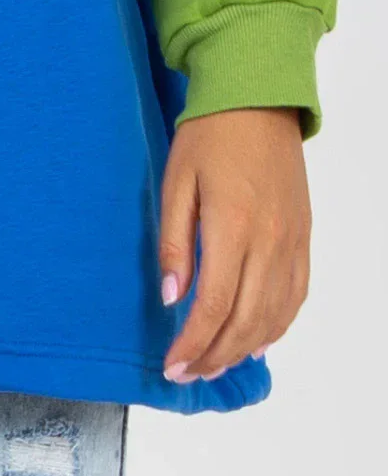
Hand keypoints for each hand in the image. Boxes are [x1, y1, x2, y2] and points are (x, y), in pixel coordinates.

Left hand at [157, 106, 310, 382]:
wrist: (257, 101)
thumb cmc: (208, 136)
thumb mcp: (176, 181)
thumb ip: (174, 242)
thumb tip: (172, 296)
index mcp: (233, 226)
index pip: (215, 305)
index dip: (193, 343)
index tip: (173, 365)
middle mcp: (270, 242)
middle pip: (246, 321)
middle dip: (215, 356)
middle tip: (188, 374)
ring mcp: (292, 243)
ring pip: (274, 316)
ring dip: (244, 348)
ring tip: (215, 365)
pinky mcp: (304, 239)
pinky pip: (295, 296)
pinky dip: (277, 326)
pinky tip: (256, 341)